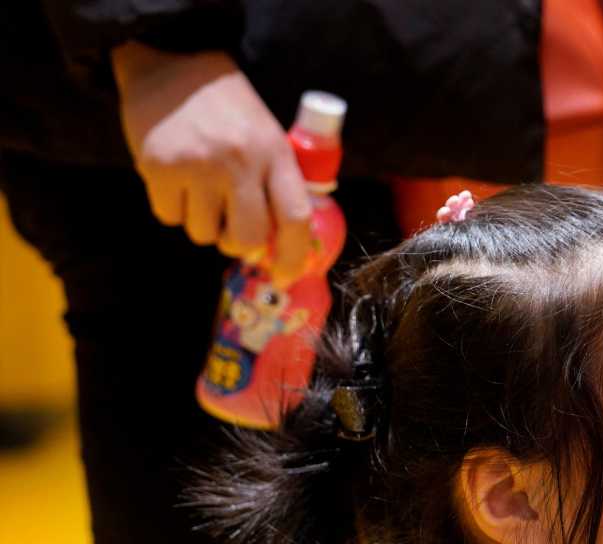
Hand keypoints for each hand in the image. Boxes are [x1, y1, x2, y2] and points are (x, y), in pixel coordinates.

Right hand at [111, 42, 311, 284]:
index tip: (287, 274)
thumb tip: (277, 246)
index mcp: (275, 154)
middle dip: (239, 243)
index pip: (295, 218)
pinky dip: (174, 209)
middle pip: (247, 238)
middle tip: (232, 228)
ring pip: (203, 234)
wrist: (171, 61)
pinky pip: (170, 218)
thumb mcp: (267, 136)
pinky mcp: (158, 168)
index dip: (294, 255)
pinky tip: (177, 180)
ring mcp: (196, 166)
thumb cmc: (227, 108)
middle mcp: (238, 162)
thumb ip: (275, 184)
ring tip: (201, 191)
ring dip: (203, 224)